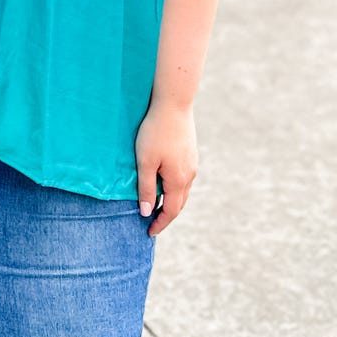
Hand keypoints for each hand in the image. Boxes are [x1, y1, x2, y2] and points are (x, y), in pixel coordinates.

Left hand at [134, 98, 197, 236]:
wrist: (174, 104)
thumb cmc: (155, 132)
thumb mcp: (145, 162)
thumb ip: (146, 188)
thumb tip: (147, 212)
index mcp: (178, 180)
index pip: (171, 211)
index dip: (160, 223)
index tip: (149, 232)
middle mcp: (189, 175)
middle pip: (179, 203)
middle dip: (166, 215)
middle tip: (152, 223)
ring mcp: (192, 164)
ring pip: (183, 191)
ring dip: (171, 202)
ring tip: (157, 206)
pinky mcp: (191, 153)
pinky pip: (184, 178)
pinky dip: (175, 188)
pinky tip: (165, 184)